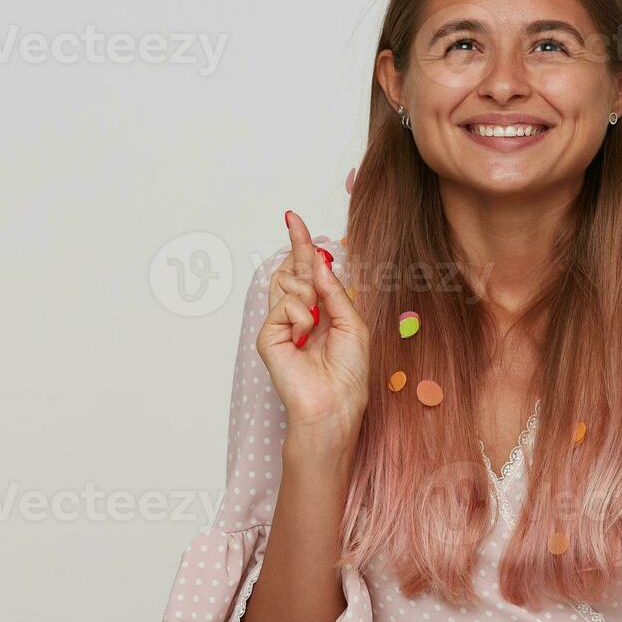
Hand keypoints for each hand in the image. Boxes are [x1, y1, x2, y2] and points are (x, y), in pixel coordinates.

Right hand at [256, 210, 370, 446]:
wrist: (334, 402)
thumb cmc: (349, 371)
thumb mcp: (352, 322)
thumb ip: (334, 290)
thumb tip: (317, 260)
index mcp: (322, 310)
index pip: (308, 270)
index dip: (302, 244)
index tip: (293, 218)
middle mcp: (299, 314)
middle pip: (293, 268)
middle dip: (298, 245)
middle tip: (295, 223)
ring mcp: (281, 323)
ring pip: (288, 282)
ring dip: (309, 295)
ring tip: (315, 325)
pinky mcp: (269, 335)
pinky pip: (285, 304)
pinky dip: (301, 316)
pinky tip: (304, 337)